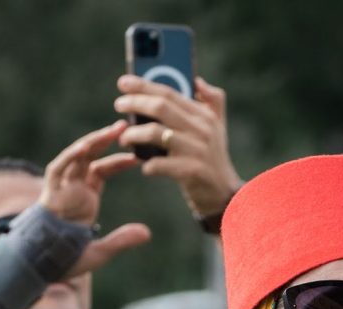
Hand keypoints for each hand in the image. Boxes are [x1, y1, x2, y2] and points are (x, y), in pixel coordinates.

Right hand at [39, 120, 151, 277]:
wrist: (39, 270)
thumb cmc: (67, 261)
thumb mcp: (100, 252)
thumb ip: (121, 241)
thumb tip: (147, 233)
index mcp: (85, 197)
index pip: (102, 170)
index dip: (119, 161)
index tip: (138, 156)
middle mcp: (72, 188)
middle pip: (90, 157)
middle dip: (106, 140)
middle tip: (127, 127)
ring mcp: (61, 189)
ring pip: (76, 157)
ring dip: (94, 142)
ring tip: (113, 130)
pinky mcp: (50, 194)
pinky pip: (57, 169)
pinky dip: (70, 157)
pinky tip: (85, 147)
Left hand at [114, 74, 243, 217]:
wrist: (224, 194)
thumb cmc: (214, 158)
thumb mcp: (219, 126)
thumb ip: (213, 101)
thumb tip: (198, 81)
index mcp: (204, 115)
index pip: (169, 93)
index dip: (144, 85)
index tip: (123, 82)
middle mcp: (201, 129)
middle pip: (160, 107)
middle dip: (135, 103)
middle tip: (118, 104)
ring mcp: (196, 150)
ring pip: (155, 133)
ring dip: (134, 134)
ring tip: (124, 138)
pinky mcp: (191, 171)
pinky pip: (160, 164)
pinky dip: (147, 164)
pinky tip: (144, 166)